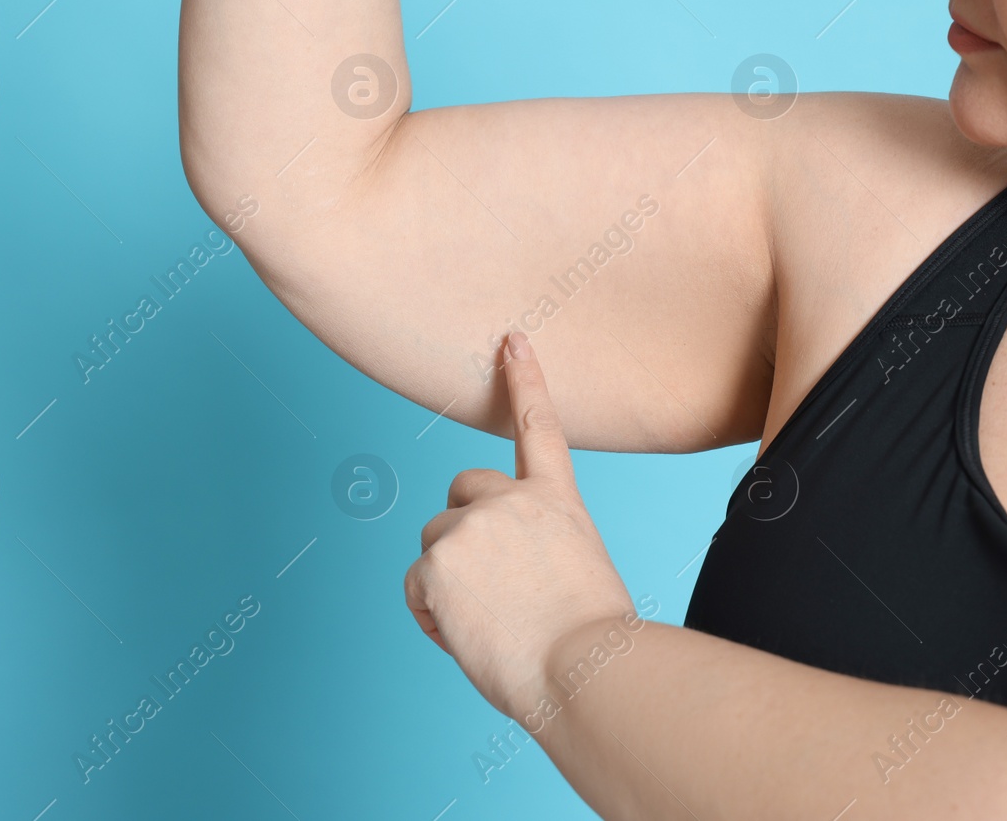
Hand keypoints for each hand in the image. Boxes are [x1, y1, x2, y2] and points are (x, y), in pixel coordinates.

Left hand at [404, 331, 636, 720]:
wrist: (582, 666)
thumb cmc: (590, 642)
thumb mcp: (578, 574)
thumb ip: (538, 554)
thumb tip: (503, 585)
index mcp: (557, 502)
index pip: (537, 426)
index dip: (524, 379)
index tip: (511, 340)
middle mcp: (511, 502)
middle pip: (461, 491)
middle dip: (462, 527)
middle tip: (488, 581)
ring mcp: (471, 528)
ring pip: (435, 544)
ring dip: (449, 580)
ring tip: (491, 622)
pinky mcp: (437, 561)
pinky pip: (416, 586)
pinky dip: (432, 615)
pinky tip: (467, 635)